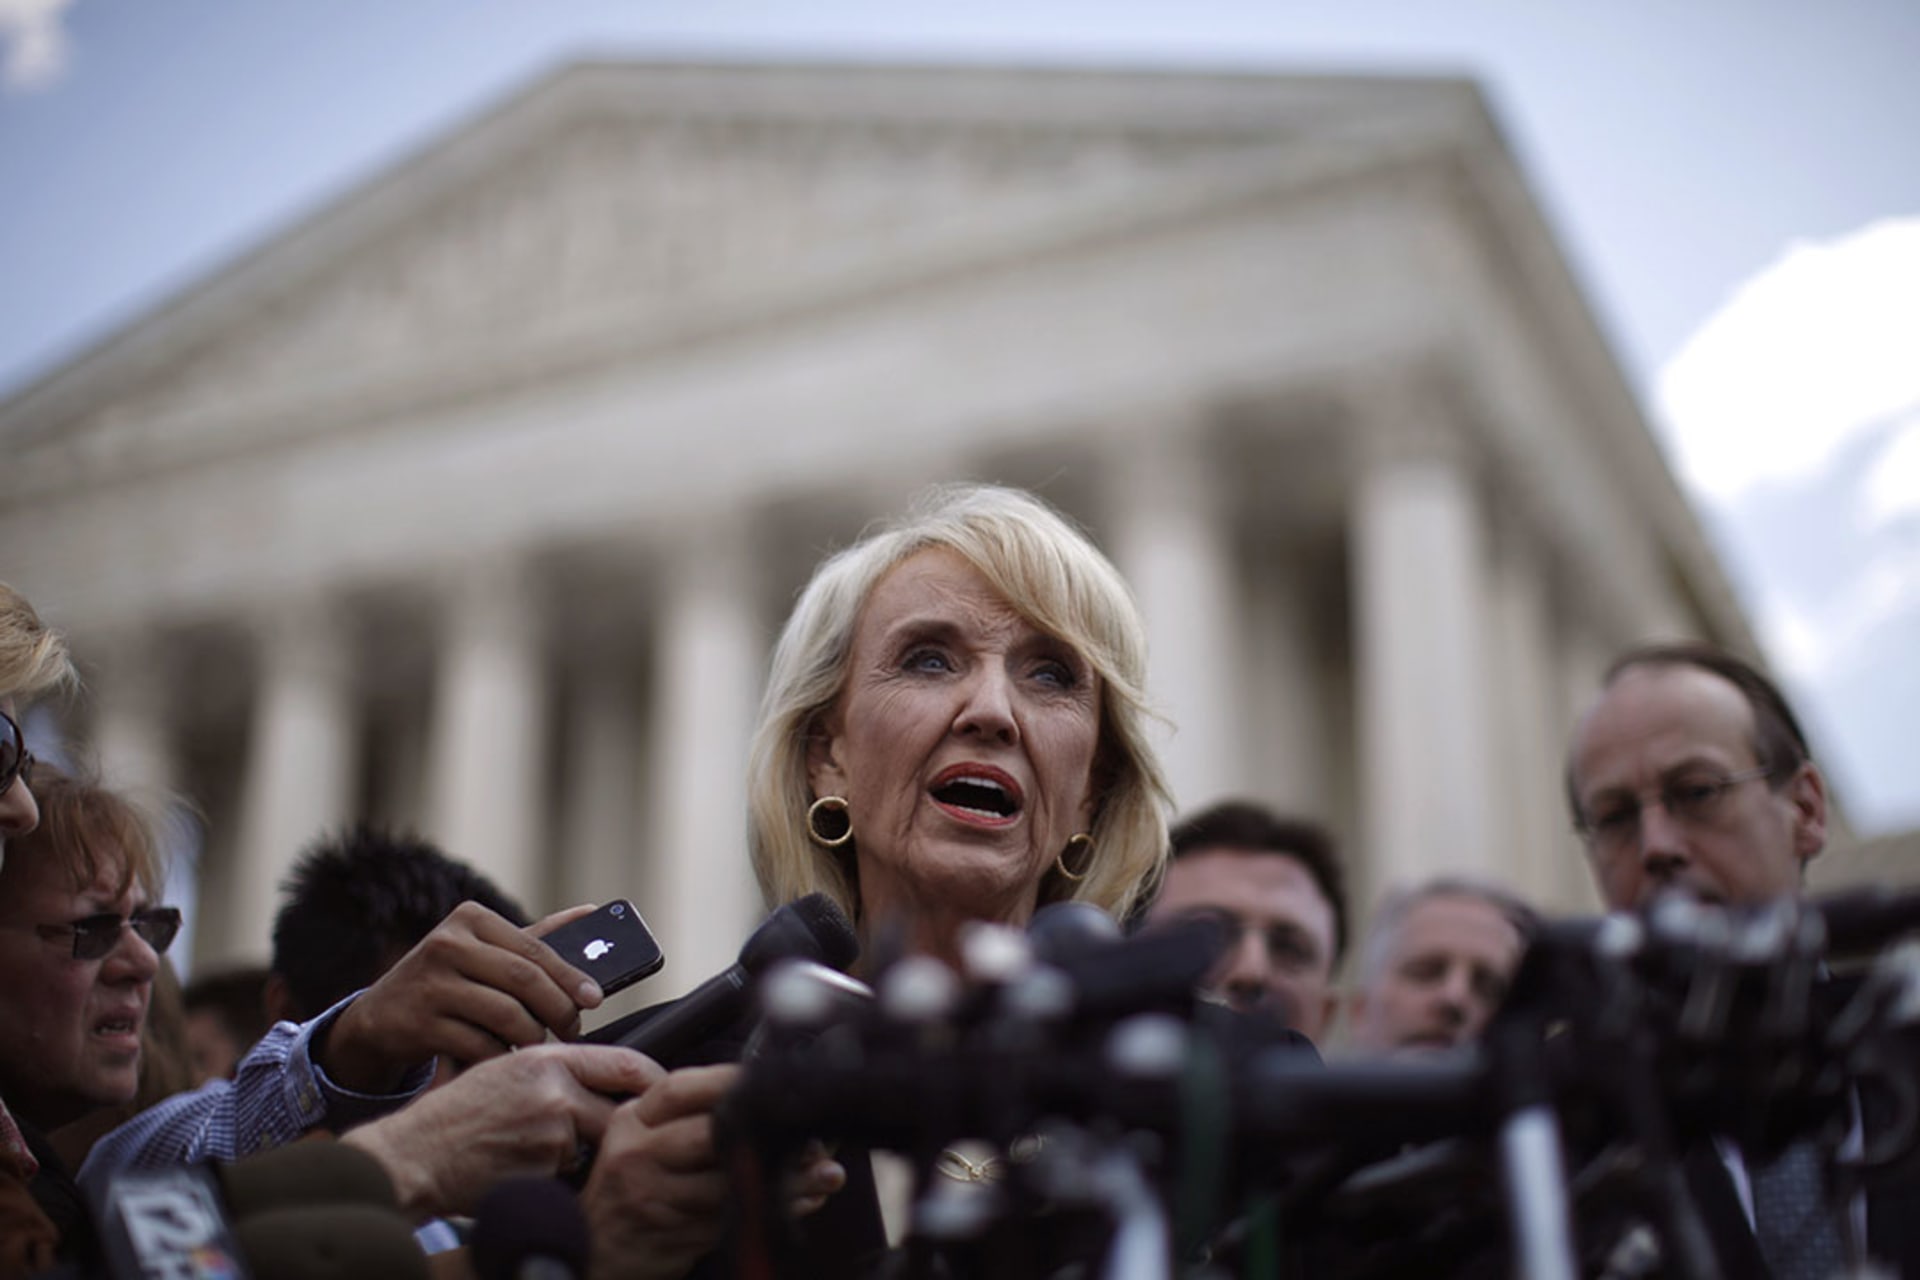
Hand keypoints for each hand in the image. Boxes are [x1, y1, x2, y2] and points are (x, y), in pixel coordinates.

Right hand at [321, 901, 605, 1091]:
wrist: (380, 1016)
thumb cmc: (448, 980)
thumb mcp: (484, 950)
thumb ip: (536, 937)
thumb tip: (592, 911)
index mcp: (471, 918)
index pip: (535, 949)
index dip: (570, 977)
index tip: (596, 999)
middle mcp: (447, 943)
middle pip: (524, 980)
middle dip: (558, 1010)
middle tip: (572, 1030)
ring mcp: (430, 983)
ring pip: (505, 1014)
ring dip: (532, 1037)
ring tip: (539, 1045)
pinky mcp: (418, 1022)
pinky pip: (478, 1044)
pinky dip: (500, 1056)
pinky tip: (505, 1059)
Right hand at [341, 1042, 661, 1219]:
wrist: (415, 1154)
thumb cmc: (456, 1115)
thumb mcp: (506, 1071)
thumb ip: (556, 1070)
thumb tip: (606, 1077)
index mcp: (547, 1060)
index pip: (626, 1062)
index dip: (652, 1081)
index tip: (663, 1093)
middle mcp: (554, 1090)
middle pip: (620, 1111)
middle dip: (615, 1129)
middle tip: (605, 1137)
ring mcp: (550, 1132)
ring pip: (593, 1148)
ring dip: (575, 1156)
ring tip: (530, 1151)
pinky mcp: (542, 1171)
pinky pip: (568, 1177)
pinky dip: (553, 1179)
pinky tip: (519, 1170)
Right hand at [582, 1065, 845, 1279]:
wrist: (590, 1250)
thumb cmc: (627, 1188)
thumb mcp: (639, 1139)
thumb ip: (683, 1115)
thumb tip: (757, 1094)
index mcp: (633, 1121)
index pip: (683, 1089)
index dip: (731, 1082)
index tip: (774, 1082)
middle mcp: (638, 1154)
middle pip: (712, 1132)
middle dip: (769, 1132)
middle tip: (814, 1136)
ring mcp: (653, 1196)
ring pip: (730, 1181)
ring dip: (785, 1179)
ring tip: (823, 1174)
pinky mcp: (671, 1234)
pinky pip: (731, 1218)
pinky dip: (770, 1209)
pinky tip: (800, 1202)